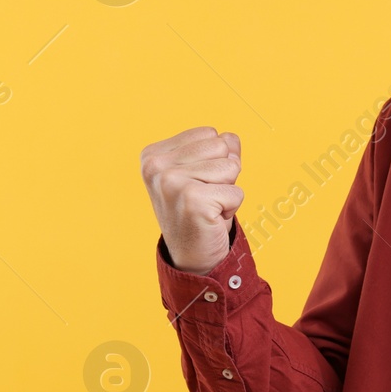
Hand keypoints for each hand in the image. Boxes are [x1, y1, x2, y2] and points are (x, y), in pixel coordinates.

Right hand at [139, 127, 243, 274]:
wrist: (191, 257)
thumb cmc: (200, 212)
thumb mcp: (205, 173)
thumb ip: (219, 150)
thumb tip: (231, 137)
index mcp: (153, 154)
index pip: (209, 133)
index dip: (214, 160)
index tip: (197, 184)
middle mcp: (156, 165)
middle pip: (221, 146)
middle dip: (223, 174)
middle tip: (205, 197)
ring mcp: (171, 182)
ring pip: (231, 166)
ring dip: (227, 190)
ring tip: (208, 207)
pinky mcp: (192, 200)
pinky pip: (237, 192)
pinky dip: (232, 208)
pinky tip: (211, 219)